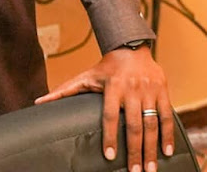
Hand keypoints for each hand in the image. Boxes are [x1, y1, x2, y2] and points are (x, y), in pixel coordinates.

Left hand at [35, 46, 173, 171]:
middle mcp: (131, 88)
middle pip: (133, 124)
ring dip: (151, 149)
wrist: (130, 47)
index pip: (109, 115)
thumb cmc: (105, 67)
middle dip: (134, 151)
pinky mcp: (162, 90)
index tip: (109, 157)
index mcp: (112, 86)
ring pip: (151, 123)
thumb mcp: (85, 77)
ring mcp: (148, 89)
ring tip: (149, 170)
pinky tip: (167, 152)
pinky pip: (167, 116)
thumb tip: (39, 102)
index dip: (109, 136)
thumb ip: (64, 91)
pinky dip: (168, 135)